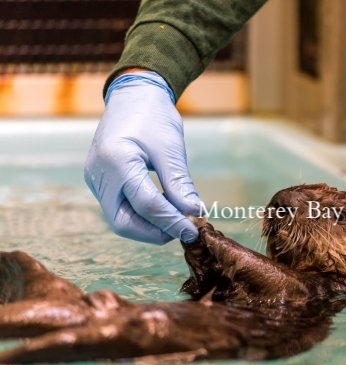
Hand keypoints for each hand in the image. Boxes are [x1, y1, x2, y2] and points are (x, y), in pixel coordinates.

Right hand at [84, 71, 200, 243]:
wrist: (132, 95)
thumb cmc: (153, 116)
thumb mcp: (171, 149)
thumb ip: (179, 183)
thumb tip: (194, 213)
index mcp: (117, 161)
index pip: (146, 205)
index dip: (171, 222)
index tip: (193, 230)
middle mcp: (99, 174)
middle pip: (123, 222)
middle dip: (154, 232)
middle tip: (182, 230)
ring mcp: (95, 179)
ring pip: (120, 218)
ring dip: (149, 225)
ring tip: (176, 219)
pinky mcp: (100, 181)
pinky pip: (119, 206)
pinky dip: (141, 214)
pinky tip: (164, 208)